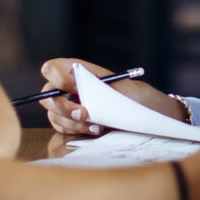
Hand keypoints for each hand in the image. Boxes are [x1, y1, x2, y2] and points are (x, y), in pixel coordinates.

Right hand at [37, 57, 187, 137]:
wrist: (150, 121)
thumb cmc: (136, 98)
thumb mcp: (118, 85)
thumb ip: (91, 78)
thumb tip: (66, 73)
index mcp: (79, 72)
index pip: (53, 68)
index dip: (56, 76)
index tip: (72, 87)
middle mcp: (70, 89)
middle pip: (48, 96)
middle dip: (65, 107)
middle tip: (85, 114)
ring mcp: (69, 108)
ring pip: (54, 115)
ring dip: (73, 123)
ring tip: (98, 126)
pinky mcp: (72, 126)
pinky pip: (61, 129)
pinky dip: (76, 131)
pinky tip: (95, 131)